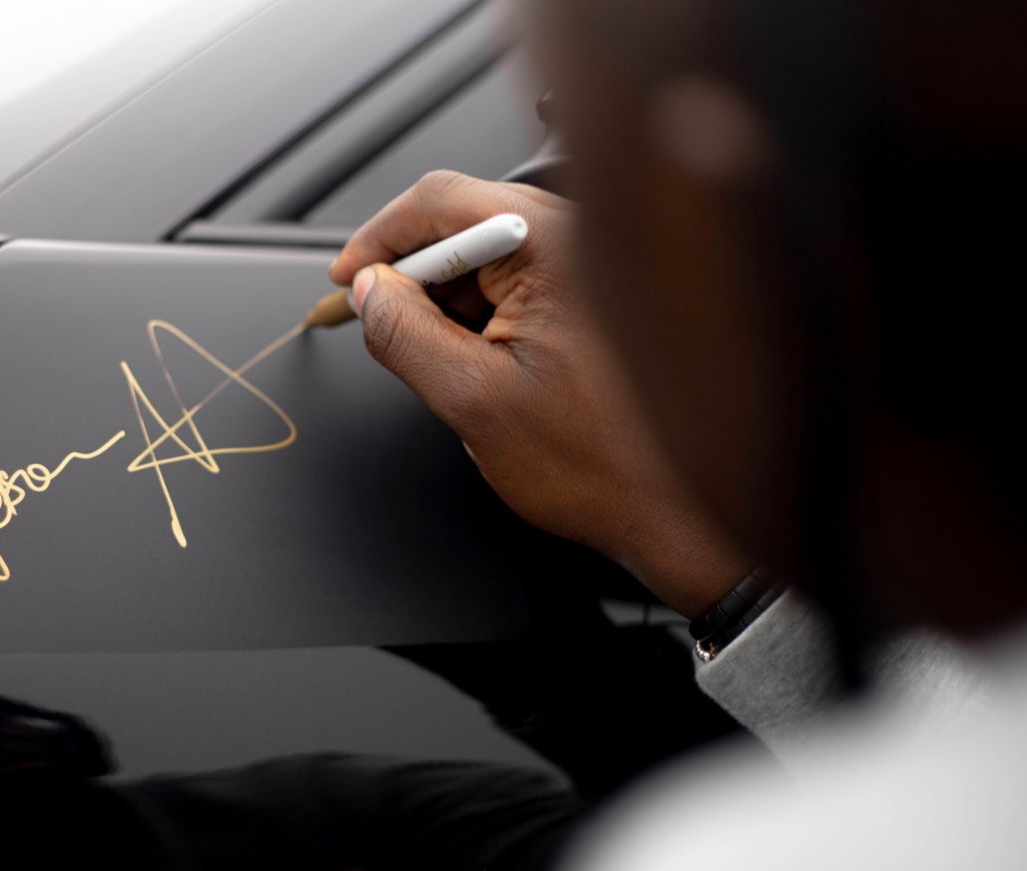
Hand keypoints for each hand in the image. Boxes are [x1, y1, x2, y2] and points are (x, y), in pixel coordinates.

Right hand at [331, 171, 747, 617]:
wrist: (680, 511)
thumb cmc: (600, 463)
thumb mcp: (472, 399)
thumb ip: (404, 334)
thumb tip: (368, 292)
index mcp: (553, 247)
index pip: (438, 202)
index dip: (378, 240)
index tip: (346, 280)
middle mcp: (579, 240)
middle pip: (462, 225)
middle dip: (415, 280)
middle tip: (387, 334)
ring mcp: (591, 266)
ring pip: (487, 259)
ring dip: (452, 305)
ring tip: (457, 373)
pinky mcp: (595, 296)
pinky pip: (520, 283)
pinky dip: (486, 317)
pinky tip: (489, 370)